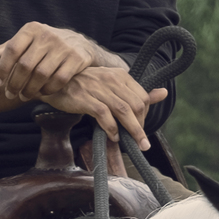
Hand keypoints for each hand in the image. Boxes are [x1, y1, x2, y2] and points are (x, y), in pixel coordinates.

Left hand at [0, 22, 117, 102]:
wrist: (78, 44)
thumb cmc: (42, 46)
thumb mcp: (21, 45)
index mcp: (31, 29)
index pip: (11, 50)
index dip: (2, 68)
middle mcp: (48, 35)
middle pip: (26, 64)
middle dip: (15, 83)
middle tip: (10, 95)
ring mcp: (64, 47)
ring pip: (42, 74)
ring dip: (30, 89)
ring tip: (23, 97)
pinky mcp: (77, 58)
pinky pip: (59, 79)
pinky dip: (48, 89)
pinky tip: (41, 94)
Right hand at [39, 65, 167, 152]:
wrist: (56, 82)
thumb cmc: (85, 85)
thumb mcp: (112, 85)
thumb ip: (136, 92)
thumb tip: (162, 93)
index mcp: (120, 75)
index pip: (142, 96)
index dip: (145, 115)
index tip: (140, 127)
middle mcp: (111, 79)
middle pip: (135, 105)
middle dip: (140, 126)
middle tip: (139, 140)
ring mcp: (97, 88)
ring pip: (123, 110)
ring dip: (132, 130)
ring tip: (135, 144)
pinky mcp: (84, 98)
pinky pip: (104, 115)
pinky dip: (111, 128)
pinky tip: (113, 136)